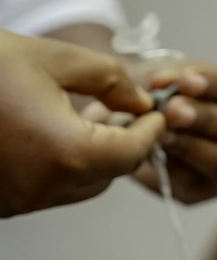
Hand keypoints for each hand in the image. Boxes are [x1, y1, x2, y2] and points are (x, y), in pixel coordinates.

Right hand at [0, 32, 164, 217]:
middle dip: (125, 142)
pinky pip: (44, 187)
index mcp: (66, 155)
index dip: (152, 128)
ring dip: (94, 154)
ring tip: (90, 112)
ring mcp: (15, 201)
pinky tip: (54, 126)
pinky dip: (61, 162)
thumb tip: (138, 102)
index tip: (158, 109)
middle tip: (126, 109)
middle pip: (109, 174)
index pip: (133, 152)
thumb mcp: (52, 58)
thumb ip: (109, 80)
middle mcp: (41, 188)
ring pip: (78, 185)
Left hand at [89, 61, 216, 203]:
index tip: (186, 81)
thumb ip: (177, 78)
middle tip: (172, 109)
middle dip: (204, 118)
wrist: (164, 119)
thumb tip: (160, 84)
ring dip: (190, 146)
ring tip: (160, 131)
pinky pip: (198, 183)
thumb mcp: (185, 75)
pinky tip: (154, 152)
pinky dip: (175, 168)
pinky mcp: (214, 189)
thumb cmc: (186, 91)